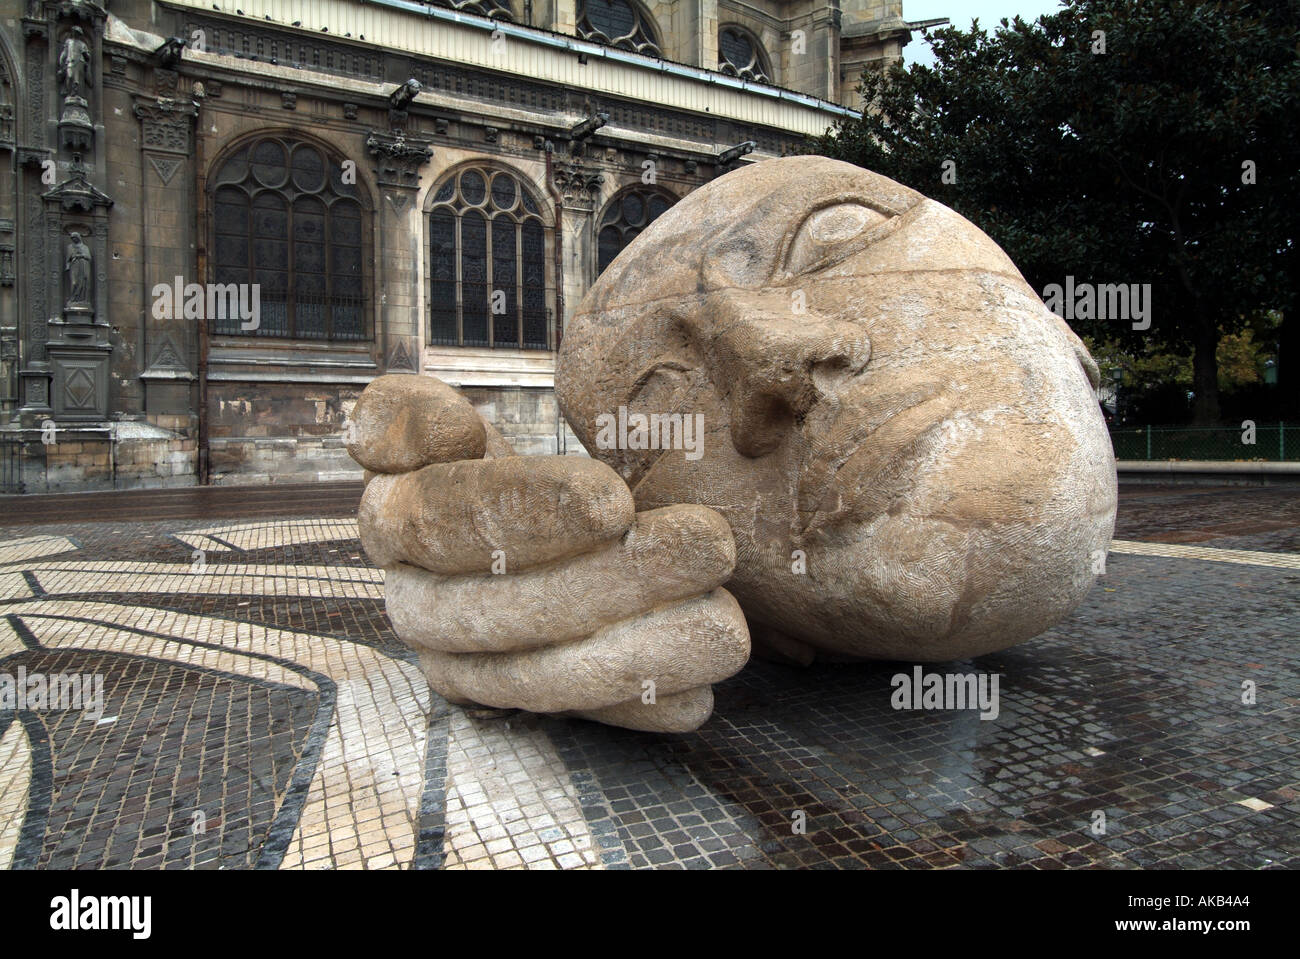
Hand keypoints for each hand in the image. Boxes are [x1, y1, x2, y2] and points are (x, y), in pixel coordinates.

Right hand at [348, 374, 750, 731]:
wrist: (522, 525)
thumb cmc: (498, 456)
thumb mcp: (450, 421)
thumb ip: (416, 417)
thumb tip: (442, 433)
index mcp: (390, 511)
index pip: (437, 514)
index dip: (522, 509)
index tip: (617, 501)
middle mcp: (411, 595)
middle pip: (494, 602)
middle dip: (610, 579)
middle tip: (714, 544)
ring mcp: (454, 660)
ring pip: (531, 672)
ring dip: (635, 652)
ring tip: (729, 627)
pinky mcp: (507, 700)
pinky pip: (570, 715)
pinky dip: (632, 707)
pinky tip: (696, 698)